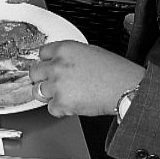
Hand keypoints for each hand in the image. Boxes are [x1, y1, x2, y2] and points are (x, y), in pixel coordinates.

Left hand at [30, 40, 144, 116]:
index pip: (41, 53)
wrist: (126, 88)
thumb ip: (70, 56)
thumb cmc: (115, 71)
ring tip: (64, 95)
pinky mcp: (61, 102)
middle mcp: (57, 65)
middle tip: (52, 83)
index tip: (48, 66)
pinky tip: (72, 104)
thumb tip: (60, 62)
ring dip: (48, 95)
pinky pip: (51, 108)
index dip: (46, 61)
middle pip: (34, 72)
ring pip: (38, 91)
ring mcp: (57, 85)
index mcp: (65, 49)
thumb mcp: (91, 52)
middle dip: (42, 78)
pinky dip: (60, 109)